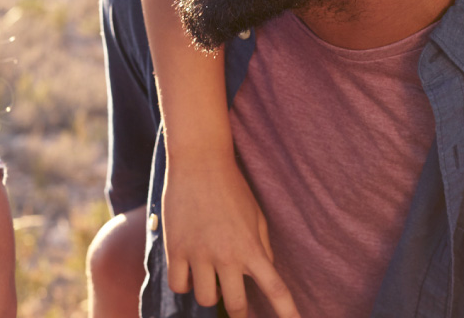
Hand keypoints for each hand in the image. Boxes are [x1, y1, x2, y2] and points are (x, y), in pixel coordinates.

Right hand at [162, 154, 299, 317]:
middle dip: (240, 312)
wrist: (200, 162)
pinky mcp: (176, 249)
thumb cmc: (232, 186)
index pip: (275, 289)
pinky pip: (178, 285)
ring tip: (211, 277)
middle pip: (237, 305)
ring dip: (210, 293)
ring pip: (206, 299)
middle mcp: (227, 256)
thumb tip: (264, 270)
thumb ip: (262, 246)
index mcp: (252, 248)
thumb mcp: (256, 215)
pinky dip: (185, 283)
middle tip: (239, 308)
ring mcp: (200, 254)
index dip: (287, 312)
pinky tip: (189, 271)